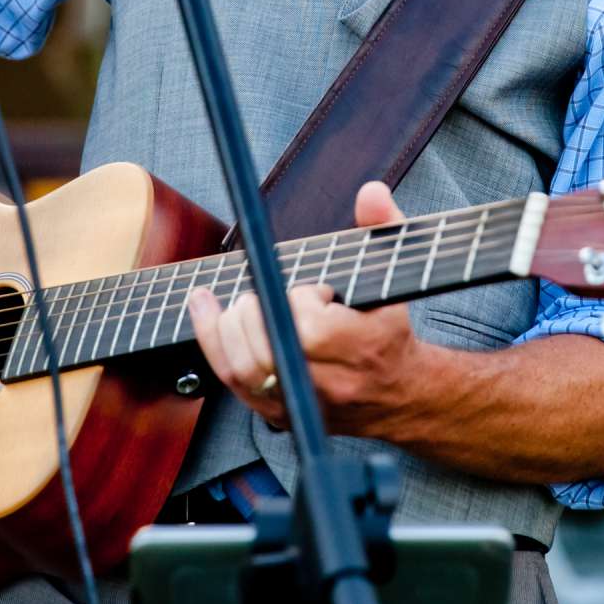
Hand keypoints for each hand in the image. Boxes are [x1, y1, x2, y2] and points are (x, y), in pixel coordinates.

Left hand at [186, 181, 435, 440]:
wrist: (398, 395)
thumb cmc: (390, 331)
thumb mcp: (396, 275)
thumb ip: (384, 228)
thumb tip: (371, 191)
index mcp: (362, 349)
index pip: (311, 327)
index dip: (304, 300)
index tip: (318, 291)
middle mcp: (329, 384)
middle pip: (268, 348)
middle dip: (257, 309)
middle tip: (268, 293)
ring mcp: (301, 404)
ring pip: (244, 368)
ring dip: (229, 324)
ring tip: (239, 301)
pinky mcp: (277, 412)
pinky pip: (233, 381)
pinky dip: (213, 342)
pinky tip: (206, 309)